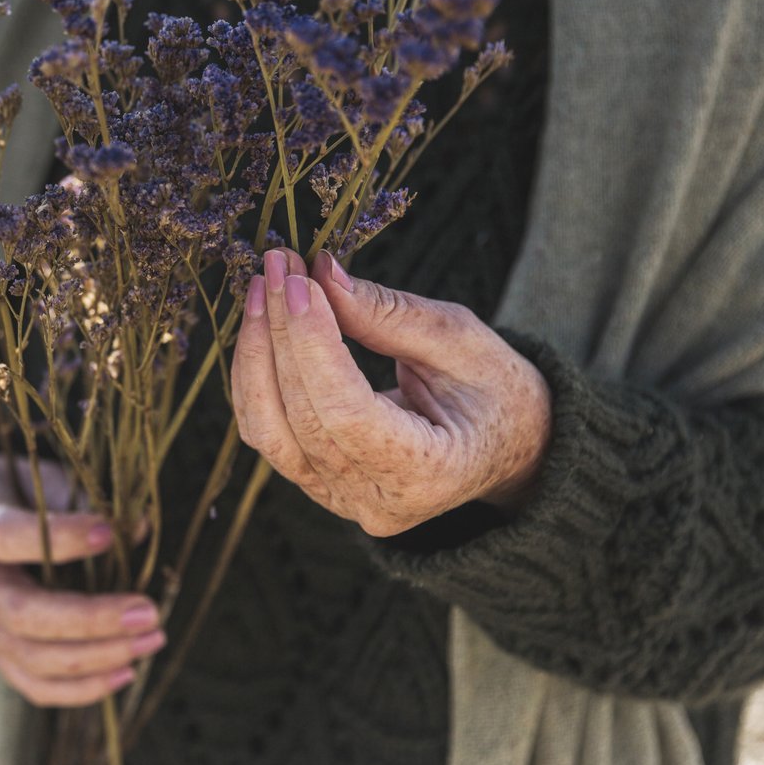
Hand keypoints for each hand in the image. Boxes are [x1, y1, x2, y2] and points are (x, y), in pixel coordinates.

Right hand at [0, 453, 164, 706]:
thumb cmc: (0, 495)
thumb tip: (140, 528)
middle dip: (92, 620)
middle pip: (25, 615)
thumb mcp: (31, 480)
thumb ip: (79, 499)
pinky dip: (83, 689)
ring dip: (100, 657)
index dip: (61, 538)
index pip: (10, 538)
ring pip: (34, 659)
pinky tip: (126, 671)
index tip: (109, 532)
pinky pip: (35, 685)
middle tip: (148, 611)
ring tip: (152, 639)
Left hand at [231, 248, 551, 536]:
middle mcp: (375, 500)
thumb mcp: (462, 341)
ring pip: (268, 428)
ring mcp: (339, 499)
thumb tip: (320, 273)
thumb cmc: (496, 391)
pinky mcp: (316, 483)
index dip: (312, 343)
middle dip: (281, 332)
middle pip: (301, 415)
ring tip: (262, 287)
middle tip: (278, 264)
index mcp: (428, 474)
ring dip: (257, 352)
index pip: (346, 412)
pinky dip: (258, 374)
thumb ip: (388, 314)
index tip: (298, 279)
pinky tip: (264, 324)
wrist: (507, 447)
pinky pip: (268, 430)